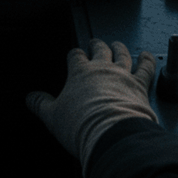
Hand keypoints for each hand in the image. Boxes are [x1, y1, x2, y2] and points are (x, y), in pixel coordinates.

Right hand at [25, 39, 157, 168]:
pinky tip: (147, 56)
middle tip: (95, 43)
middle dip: (97, 45)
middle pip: (99, 50)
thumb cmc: (82, 125)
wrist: (112, 134)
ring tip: (117, 44)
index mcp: (79, 72)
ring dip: (119, 48)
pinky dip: (147, 60)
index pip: (75, 56)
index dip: (74, 54)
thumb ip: (41, 104)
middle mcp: (101, 69)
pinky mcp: (140, 85)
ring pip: (121, 54)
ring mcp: (122, 75)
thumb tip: (30, 98)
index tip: (74, 55)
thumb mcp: (52, 116)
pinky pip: (145, 68)